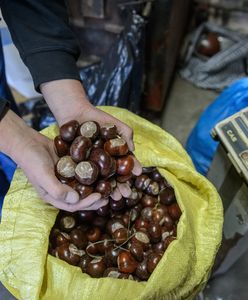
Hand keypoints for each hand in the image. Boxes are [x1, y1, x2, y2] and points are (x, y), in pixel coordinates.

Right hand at [0, 110, 103, 211]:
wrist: (28, 142)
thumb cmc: (32, 161)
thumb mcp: (42, 176)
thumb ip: (57, 189)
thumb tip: (76, 199)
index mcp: (54, 196)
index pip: (73, 205)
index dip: (87, 203)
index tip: (99, 197)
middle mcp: (62, 188)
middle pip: (81, 197)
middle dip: (95, 198)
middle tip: (108, 195)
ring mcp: (67, 177)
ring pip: (83, 185)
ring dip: (95, 186)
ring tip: (108, 185)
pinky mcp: (70, 166)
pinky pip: (82, 172)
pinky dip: (91, 173)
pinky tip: (102, 170)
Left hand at [40, 79, 142, 207]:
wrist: (75, 113)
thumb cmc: (97, 118)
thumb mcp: (115, 124)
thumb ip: (126, 134)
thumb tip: (133, 150)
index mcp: (113, 155)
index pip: (124, 167)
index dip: (130, 173)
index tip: (137, 177)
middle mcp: (102, 163)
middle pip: (112, 178)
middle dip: (119, 187)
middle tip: (123, 195)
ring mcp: (89, 166)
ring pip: (99, 181)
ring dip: (106, 190)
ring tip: (111, 197)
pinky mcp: (75, 166)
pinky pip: (82, 178)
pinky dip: (88, 186)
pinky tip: (94, 192)